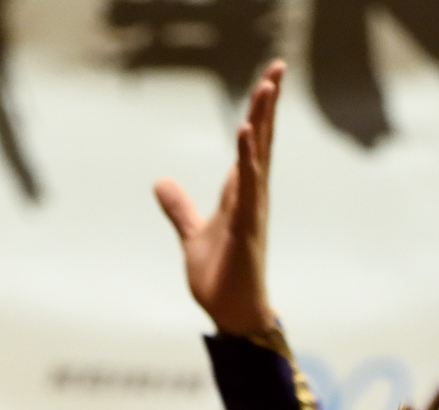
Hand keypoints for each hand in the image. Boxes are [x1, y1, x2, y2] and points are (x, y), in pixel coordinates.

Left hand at [153, 59, 282, 337]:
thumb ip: (179, 207)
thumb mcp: (191, 233)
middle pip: (262, 140)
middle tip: (278, 66)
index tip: (266, 80)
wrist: (232, 314)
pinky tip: (245, 131)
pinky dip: (246, 158)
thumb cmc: (220, 276)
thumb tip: (160, 182)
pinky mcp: (246, 226)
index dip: (258, 112)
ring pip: (258, 155)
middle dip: (268, 103)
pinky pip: (247, 185)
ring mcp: (252, 209)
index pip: (251, 144)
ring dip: (262, 120)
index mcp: (241, 193)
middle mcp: (252, 195)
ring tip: (266, 86)